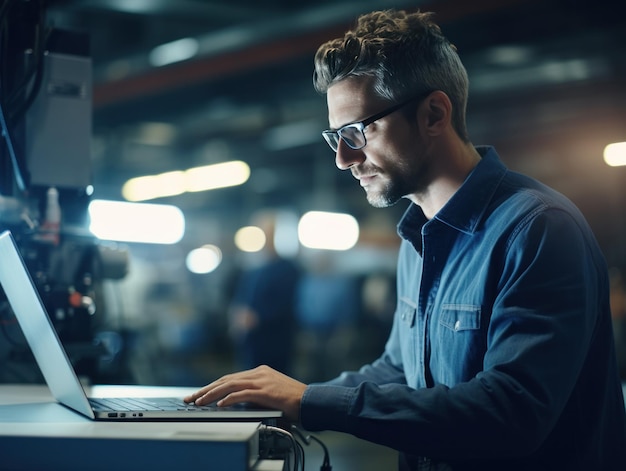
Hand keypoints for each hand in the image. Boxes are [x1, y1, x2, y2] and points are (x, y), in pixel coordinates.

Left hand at [183, 365, 306, 421]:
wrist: (311, 401)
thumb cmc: (293, 401)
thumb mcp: (270, 394)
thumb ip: (255, 395)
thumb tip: (235, 402)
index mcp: (260, 372)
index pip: (230, 378)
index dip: (213, 386)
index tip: (199, 394)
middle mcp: (259, 372)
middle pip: (226, 379)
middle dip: (206, 389)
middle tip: (191, 398)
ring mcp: (262, 380)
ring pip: (230, 385)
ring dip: (212, 394)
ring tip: (199, 402)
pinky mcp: (266, 391)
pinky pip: (243, 394)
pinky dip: (229, 399)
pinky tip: (219, 404)